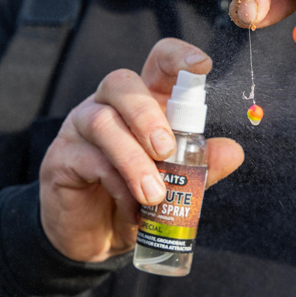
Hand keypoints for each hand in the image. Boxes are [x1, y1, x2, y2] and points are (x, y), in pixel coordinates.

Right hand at [38, 38, 244, 262]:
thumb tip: (233, 152)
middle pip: (122, 82)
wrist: (96, 239)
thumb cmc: (136, 199)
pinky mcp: (62, 158)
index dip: (177, 57)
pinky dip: (116, 184)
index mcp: (143, 102)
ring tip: (154, 194)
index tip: (200, 66)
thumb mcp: (174, 184)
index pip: (156, 62)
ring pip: (103, 122)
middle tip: (167, 149)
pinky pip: (89, 160)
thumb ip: (200, 166)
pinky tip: (131, 207)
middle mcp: (109, 105)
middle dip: (147, 114)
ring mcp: (80, 128)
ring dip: (133, 159)